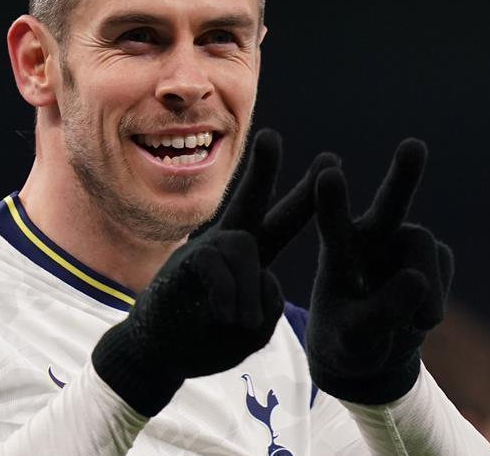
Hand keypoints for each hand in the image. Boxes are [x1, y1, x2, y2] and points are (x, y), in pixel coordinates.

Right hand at [92, 129, 338, 415]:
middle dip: (263, 168)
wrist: (156, 354)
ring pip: (243, 245)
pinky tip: (227, 317)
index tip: (333, 159)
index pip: (282, 220)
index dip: (307, 195)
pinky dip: (227, 294)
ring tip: (243, 322)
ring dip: (248, 287)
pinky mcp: (180, 267)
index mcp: (249, 257)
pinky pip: (215, 266)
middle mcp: (226, 244)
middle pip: (249, 199)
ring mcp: (201, 252)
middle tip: (272, 135)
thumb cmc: (206, 339)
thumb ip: (268, 308)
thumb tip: (261, 282)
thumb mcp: (252, 331)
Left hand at [306, 138, 454, 404]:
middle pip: (389, 205)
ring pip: (424, 247)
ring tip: (423, 324)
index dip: (333, 203)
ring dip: (427, 285)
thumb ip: (380, 315)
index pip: (334, 227)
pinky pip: (443, 268)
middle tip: (414, 146)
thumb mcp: (354, 341)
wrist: (374, 353)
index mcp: (337, 251)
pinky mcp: (431, 255)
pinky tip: (418, 316)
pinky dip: (436, 297)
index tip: (329, 175)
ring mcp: (402, 243)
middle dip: (402, 177)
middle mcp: (370, 237)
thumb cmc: (348, 344)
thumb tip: (419, 280)